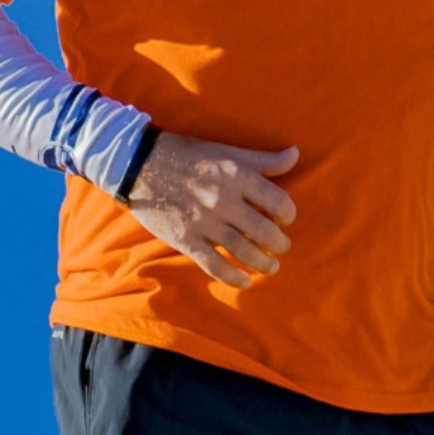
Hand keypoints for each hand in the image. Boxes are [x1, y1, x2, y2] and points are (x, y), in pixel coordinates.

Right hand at [125, 133, 298, 287]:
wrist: (138, 165)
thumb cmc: (187, 155)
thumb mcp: (227, 152)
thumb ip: (262, 160)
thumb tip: (295, 155)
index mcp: (236, 175)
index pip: (278, 202)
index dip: (288, 214)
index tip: (285, 220)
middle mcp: (223, 200)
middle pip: (264, 231)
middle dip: (279, 244)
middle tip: (281, 248)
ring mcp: (203, 222)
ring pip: (243, 251)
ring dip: (262, 264)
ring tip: (271, 267)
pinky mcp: (185, 239)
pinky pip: (214, 265)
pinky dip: (233, 278)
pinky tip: (245, 282)